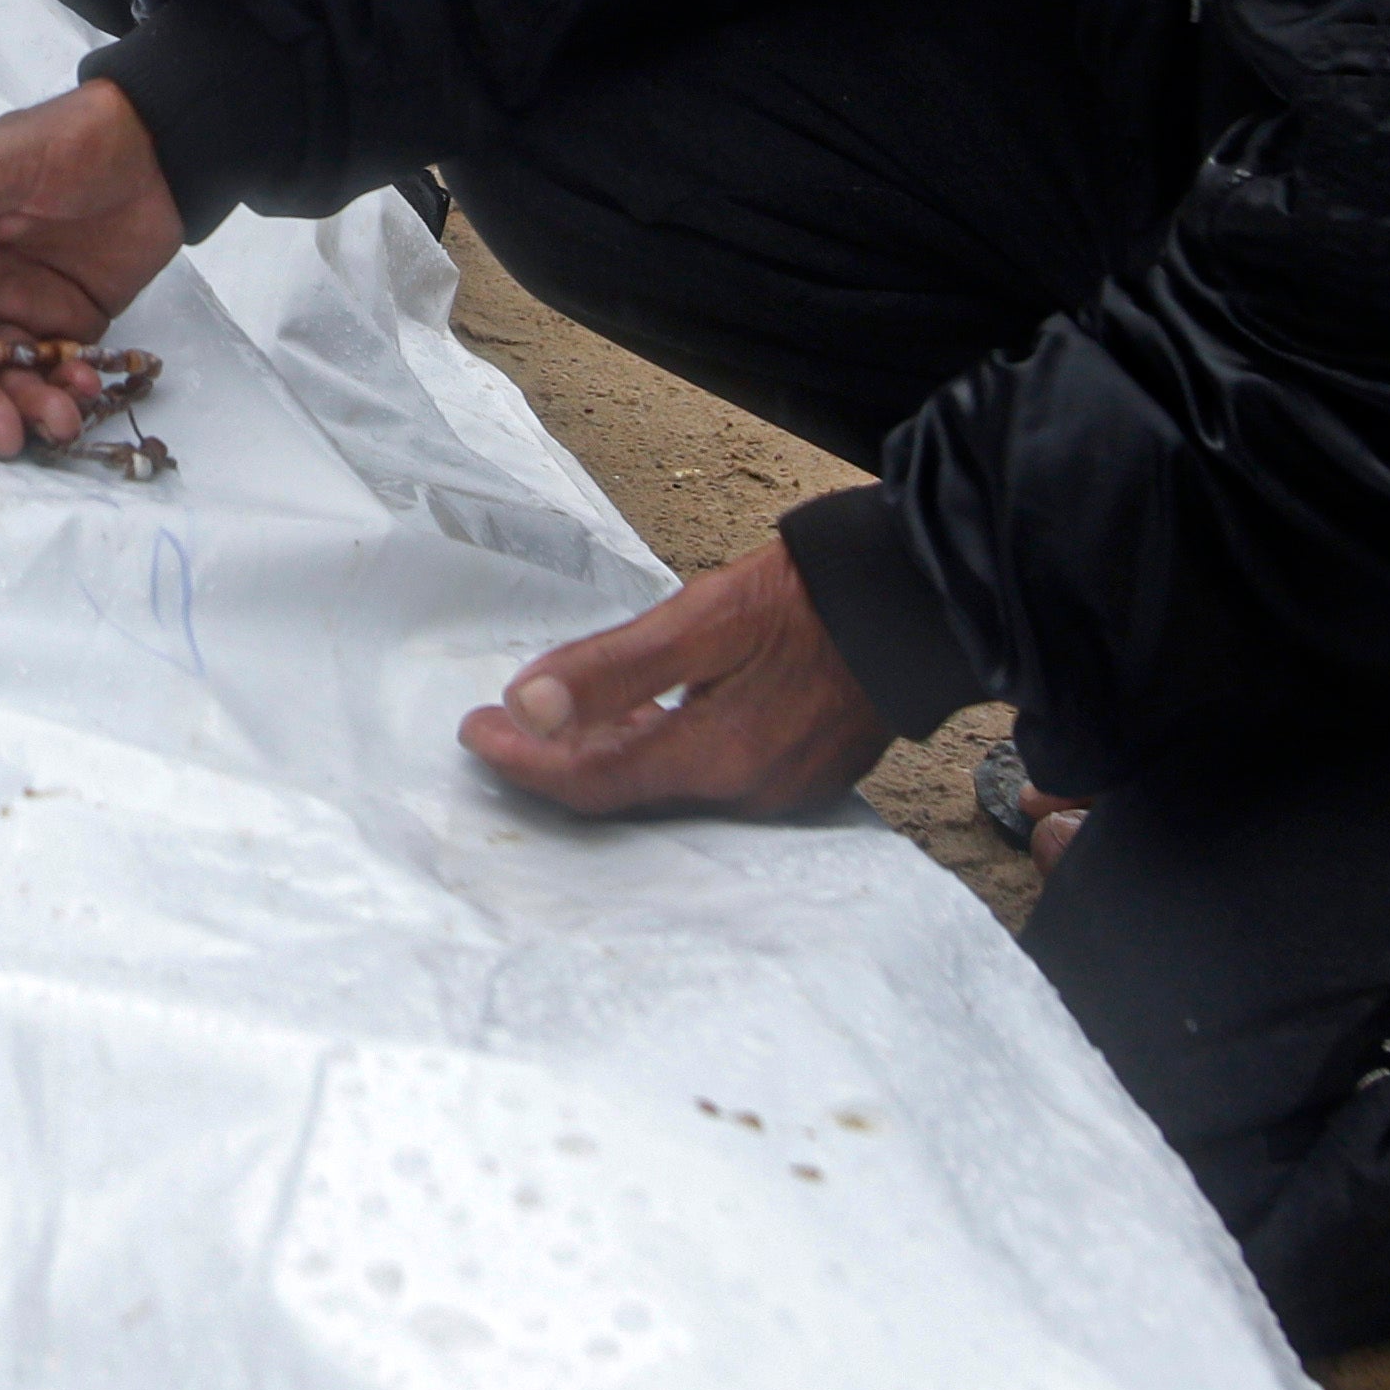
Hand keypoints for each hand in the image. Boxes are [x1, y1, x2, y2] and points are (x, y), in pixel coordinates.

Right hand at [0, 79, 181, 454]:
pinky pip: (54, 370)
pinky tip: (85, 390)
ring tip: (58, 423)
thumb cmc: (71, 140)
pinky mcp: (68, 323)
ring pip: (5, 374)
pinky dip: (66, 388)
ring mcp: (19, 307)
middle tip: (3, 436)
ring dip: (25, 405)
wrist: (162, 145)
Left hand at [457, 551, 891, 820]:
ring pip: (667, 785)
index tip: (472, 732)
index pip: (590, 782)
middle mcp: (747, 792)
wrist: (918, 597)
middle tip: (498, 728)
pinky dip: (659, 751)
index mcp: (716, 759)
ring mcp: (784, 788)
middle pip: (625, 792)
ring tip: (553, 723)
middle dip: (554, 763)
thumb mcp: (701, 619)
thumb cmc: (809, 598)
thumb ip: (611, 669)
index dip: (523, 762)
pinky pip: (709, 776)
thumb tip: (523, 706)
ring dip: (605, 757)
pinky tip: (641, 721)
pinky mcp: (808, 770)